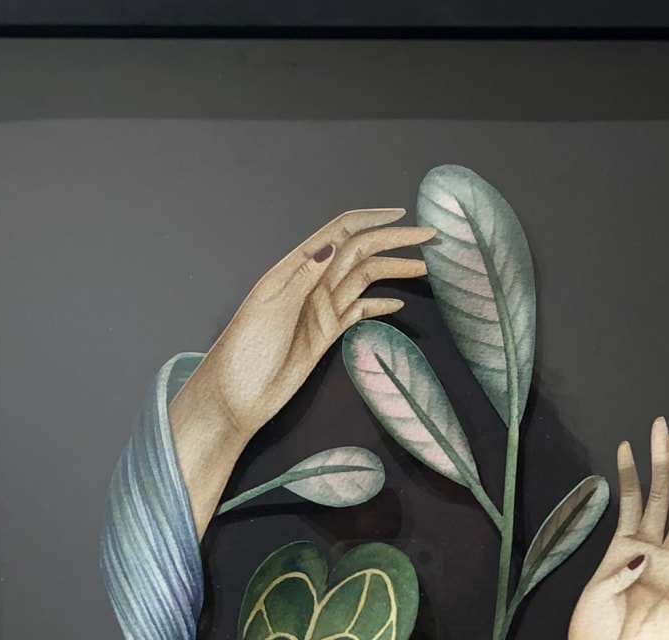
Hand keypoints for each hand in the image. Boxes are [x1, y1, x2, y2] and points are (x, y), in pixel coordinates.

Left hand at [168, 206, 433, 532]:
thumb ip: (304, 277)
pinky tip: (399, 302)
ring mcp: (322, 308)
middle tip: (430, 239)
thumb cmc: (247, 350)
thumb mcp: (273, 308)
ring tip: (426, 269)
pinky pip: (359, 311)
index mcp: (297, 268)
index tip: (403, 215)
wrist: (238, 395)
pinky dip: (379, 304)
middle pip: (360, 252)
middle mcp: (313, 282)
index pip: (340, 232)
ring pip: (365, 279)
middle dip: (395, 242)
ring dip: (395, 270)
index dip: (371, 219)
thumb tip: (333, 246)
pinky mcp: (328, 333)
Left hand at [568, 417, 668, 639]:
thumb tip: (643, 550)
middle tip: (660, 424)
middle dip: (660, 459)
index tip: (626, 443)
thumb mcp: (595, 594)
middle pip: (663, 495)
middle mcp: (652, 551)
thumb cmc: (597, 639)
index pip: (632, 502)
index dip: (629, 472)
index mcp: (622, 552)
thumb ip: (620, 565)